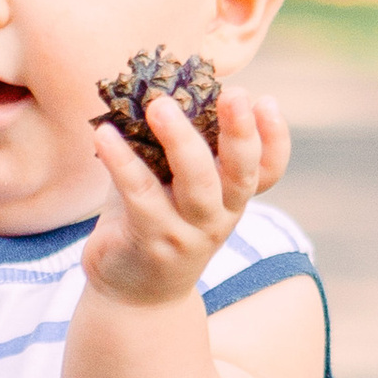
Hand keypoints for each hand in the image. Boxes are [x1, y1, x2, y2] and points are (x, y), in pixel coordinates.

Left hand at [81, 84, 289, 307]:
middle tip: (235, 94)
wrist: (134, 296)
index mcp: (232, 197)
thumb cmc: (154, 222)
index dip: (274, 138)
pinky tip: (103, 135)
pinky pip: (139, 195)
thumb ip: (176, 143)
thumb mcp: (175, 184)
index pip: (269, 170)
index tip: (267, 101)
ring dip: (180, 141)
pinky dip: (121, 162)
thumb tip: (157, 81)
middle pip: (241, 173)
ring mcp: (189, 232)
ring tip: (161, 105)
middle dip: (241, 133)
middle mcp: (220, 215)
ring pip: (195, 184)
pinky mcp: (152, 242)